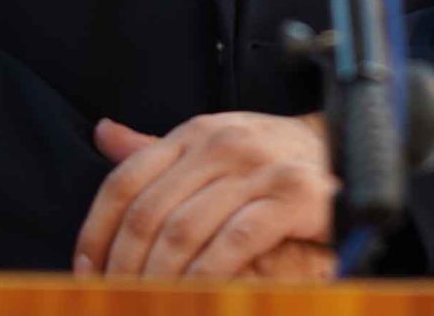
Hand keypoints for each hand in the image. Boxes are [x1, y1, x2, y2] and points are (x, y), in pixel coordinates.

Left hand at [73, 112, 335, 279]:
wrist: (347, 154)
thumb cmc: (271, 162)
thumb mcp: (213, 148)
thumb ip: (158, 152)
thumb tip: (104, 134)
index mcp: (193, 134)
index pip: (125, 180)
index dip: (97, 231)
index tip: (86, 270)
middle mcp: (220, 144)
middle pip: (148, 212)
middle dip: (123, 266)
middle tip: (114, 300)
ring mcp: (256, 168)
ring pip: (184, 231)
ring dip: (158, 279)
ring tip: (147, 303)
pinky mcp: (290, 197)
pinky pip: (234, 243)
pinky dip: (206, 277)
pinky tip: (194, 297)